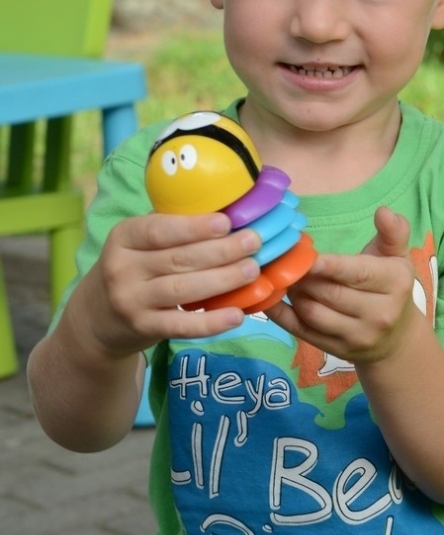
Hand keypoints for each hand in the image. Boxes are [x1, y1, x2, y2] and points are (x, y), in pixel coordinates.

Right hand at [77, 211, 261, 356]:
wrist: (96, 317)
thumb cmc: (134, 268)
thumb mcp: (139, 242)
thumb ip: (173, 226)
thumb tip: (229, 207)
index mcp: (123, 237)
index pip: (158, 230)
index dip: (194, 227)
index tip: (227, 222)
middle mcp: (122, 268)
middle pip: (178, 258)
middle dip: (221, 250)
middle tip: (254, 243)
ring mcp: (130, 300)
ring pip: (182, 289)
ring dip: (222, 280)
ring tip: (252, 270)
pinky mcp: (142, 328)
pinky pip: (181, 325)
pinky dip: (211, 322)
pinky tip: (237, 315)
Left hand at [265, 207, 418, 365]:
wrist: (396, 338)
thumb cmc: (391, 287)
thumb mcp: (397, 257)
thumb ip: (392, 232)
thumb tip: (384, 211)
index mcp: (395, 284)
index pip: (357, 273)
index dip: (329, 265)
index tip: (305, 255)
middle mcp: (381, 314)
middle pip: (331, 293)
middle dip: (303, 276)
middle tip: (283, 260)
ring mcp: (358, 336)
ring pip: (313, 313)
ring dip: (293, 293)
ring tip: (283, 277)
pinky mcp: (337, 351)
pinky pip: (301, 331)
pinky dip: (281, 315)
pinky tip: (270, 299)